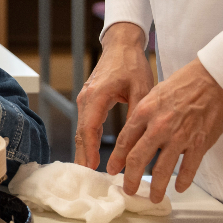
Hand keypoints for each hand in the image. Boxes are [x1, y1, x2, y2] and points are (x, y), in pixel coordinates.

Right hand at [75, 22, 152, 168]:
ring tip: (88, 168)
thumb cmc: (132, 65)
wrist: (121, 46)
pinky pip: (84, 122)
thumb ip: (136, 118)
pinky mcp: (88, 98)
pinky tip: (90, 150)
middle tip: (85, 176)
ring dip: (84, 147)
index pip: (89, 128)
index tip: (92, 167)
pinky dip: (86, 138)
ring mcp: (84, 98)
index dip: (90, 149)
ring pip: (81, 128)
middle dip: (82, 154)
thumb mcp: (141, 91)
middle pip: (81, 131)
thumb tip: (135, 145)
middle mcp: (86, 97)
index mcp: (97, 95)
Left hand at [107, 57, 222, 202]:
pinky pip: (188, 168)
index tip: (112, 170)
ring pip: (161, 169)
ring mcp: (179, 137)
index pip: (124, 141)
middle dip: (129, 178)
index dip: (116, 159)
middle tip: (127, 189)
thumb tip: (135, 134)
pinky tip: (178, 188)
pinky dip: (182, 181)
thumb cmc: (183, 83)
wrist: (212, 80)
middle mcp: (158, 126)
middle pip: (137, 158)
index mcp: (144, 112)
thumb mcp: (154, 94)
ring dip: (155, 187)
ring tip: (153, 196)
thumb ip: (143, 115)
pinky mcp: (199, 143)